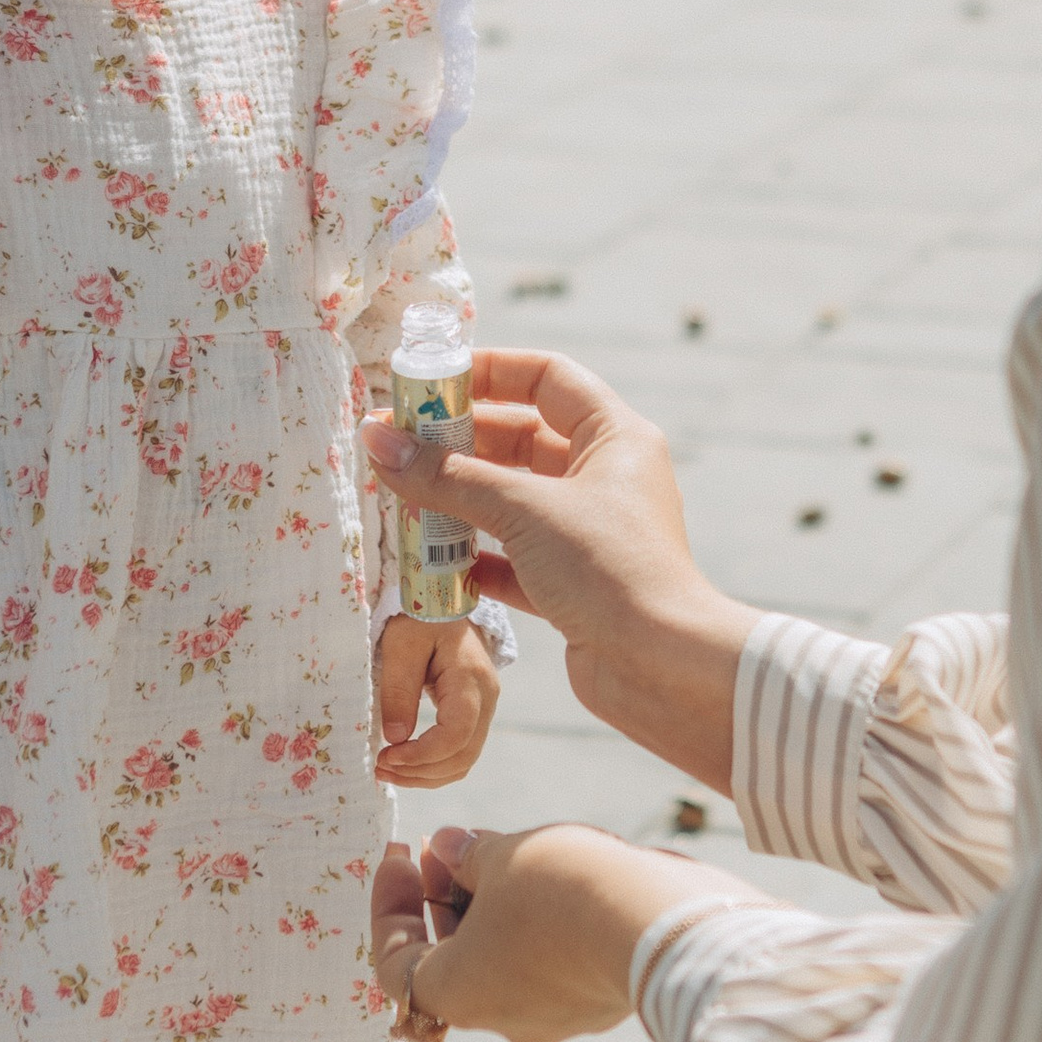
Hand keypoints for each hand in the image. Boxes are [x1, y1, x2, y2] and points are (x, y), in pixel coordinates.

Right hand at [362, 349, 752, 787]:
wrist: (661, 669)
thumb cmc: (609, 570)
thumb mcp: (524, 510)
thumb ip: (448, 477)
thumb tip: (380, 442)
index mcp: (614, 437)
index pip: (546, 378)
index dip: (487, 372)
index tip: (428, 383)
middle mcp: (605, 478)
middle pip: (521, 439)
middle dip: (457, 443)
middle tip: (396, 446)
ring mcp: (587, 533)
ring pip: (510, 501)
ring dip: (457, 501)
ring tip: (398, 498)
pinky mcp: (571, 585)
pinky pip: (510, 558)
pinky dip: (471, 557)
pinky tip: (428, 561)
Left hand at [370, 822, 757, 1041]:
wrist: (669, 926)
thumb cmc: (564, 894)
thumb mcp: (503, 857)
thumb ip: (465, 855)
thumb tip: (445, 849)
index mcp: (456, 995)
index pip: (394, 961)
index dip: (389, 905)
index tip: (398, 855)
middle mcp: (499, 1019)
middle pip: (450, 958)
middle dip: (442, 897)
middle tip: (445, 846)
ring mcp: (553, 1016)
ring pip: (502, 958)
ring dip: (489, 905)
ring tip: (497, 847)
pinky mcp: (597, 1000)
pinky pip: (548, 960)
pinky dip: (534, 920)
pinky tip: (547, 872)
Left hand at [375, 614, 500, 788]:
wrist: (443, 598)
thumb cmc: (421, 615)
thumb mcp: (402, 647)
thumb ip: (399, 692)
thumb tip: (395, 739)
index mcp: (471, 680)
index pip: (455, 735)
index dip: (422, 755)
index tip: (386, 756)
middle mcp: (486, 699)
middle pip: (463, 756)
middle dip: (420, 772)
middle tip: (380, 769)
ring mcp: (484, 707)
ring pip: (464, 760)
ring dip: (426, 775)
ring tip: (387, 771)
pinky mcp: (473, 711)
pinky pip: (460, 750)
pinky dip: (433, 765)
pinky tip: (405, 762)